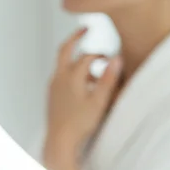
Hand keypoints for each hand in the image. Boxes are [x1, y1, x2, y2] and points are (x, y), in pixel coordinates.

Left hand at [42, 27, 121, 169]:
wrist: (59, 141)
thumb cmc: (79, 124)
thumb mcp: (99, 101)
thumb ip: (108, 78)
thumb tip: (117, 59)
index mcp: (70, 76)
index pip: (87, 56)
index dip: (101, 54)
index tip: (113, 57)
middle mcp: (59, 77)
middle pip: (65, 49)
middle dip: (76, 37)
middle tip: (86, 29)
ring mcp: (53, 85)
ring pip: (64, 64)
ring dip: (77, 61)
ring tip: (94, 70)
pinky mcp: (52, 94)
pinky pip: (62, 76)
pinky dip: (73, 73)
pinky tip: (84, 85)